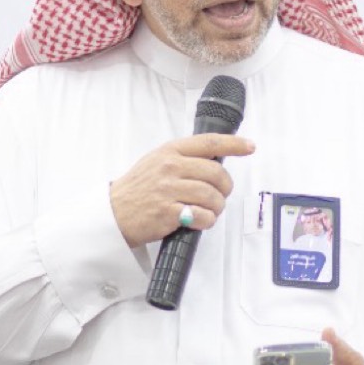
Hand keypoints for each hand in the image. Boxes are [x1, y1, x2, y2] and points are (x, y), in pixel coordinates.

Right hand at [109, 133, 255, 246]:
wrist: (114, 213)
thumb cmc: (138, 188)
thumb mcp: (156, 161)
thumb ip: (183, 157)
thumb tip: (214, 160)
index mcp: (170, 151)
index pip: (208, 143)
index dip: (233, 144)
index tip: (250, 146)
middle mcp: (170, 167)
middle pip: (216, 173)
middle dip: (225, 187)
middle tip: (221, 195)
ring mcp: (169, 189)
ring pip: (212, 196)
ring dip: (217, 207)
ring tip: (209, 211)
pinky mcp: (169, 212)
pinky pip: (202, 216)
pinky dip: (207, 221)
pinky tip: (200, 221)